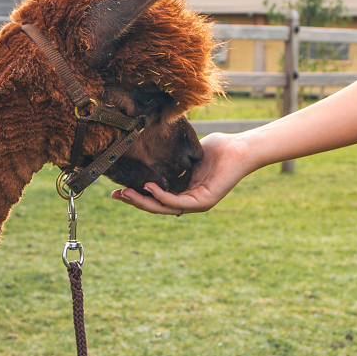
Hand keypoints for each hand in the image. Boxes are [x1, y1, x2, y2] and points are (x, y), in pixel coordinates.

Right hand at [110, 132, 255, 215]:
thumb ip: (170, 157)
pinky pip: (179, 203)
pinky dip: (162, 197)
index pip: (156, 198)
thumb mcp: (187, 153)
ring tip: (127, 193)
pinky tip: (149, 188)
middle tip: (116, 195)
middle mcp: (190, 201)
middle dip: (135, 201)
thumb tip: (149, 148)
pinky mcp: (205, 201)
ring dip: (144, 201)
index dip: (137, 195)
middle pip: (157, 206)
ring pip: (165, 207)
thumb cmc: (218, 148)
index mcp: (184, 191)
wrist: (240, 147)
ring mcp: (198, 203)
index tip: (118, 190)